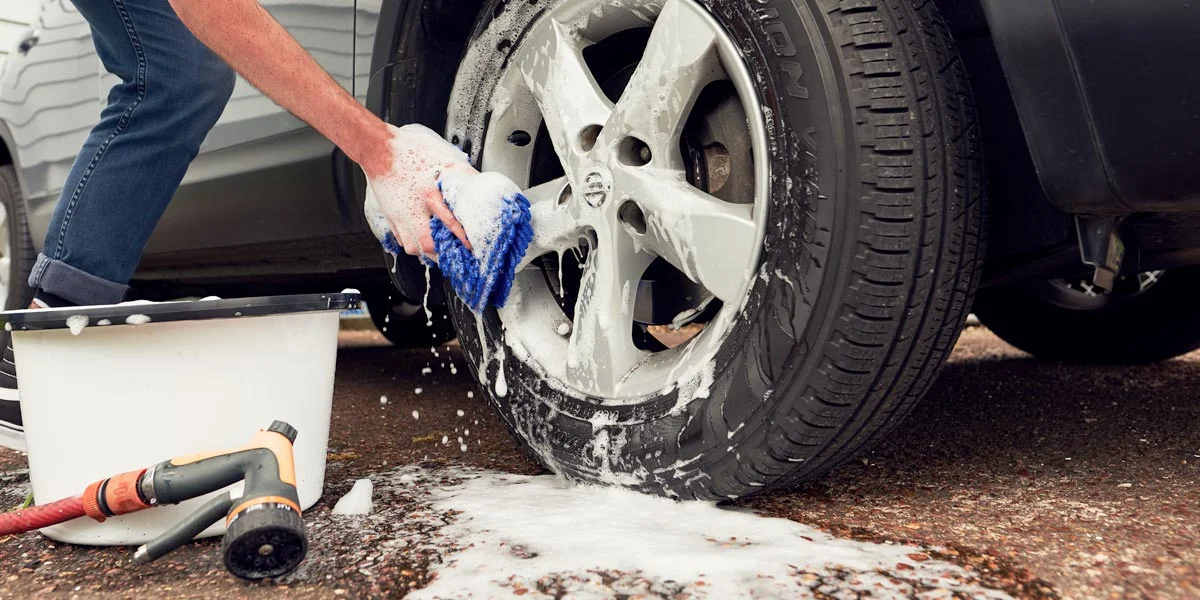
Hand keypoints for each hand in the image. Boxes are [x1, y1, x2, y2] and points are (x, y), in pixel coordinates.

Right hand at [362, 124, 473, 256]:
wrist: (378, 148)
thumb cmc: (410, 149)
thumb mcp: (445, 157)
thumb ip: (465, 175)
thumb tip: (481, 187)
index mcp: (430, 195)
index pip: (452, 225)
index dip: (464, 238)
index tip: (472, 246)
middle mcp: (413, 210)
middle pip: (429, 245)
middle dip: (445, 253)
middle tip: (456, 254)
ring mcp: (399, 217)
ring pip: (414, 247)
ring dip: (428, 251)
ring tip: (441, 252)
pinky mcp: (391, 218)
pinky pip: (402, 239)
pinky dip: (414, 242)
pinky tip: (422, 240)